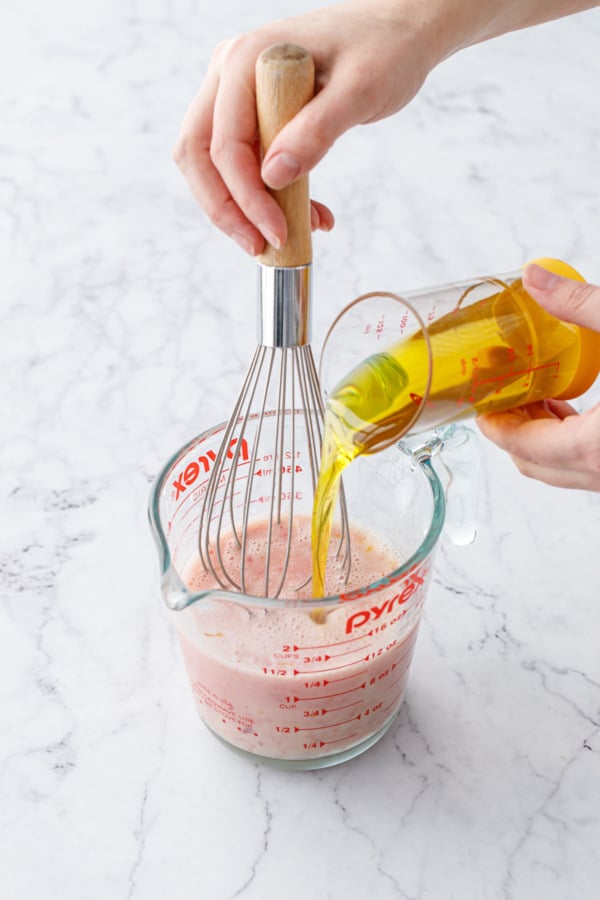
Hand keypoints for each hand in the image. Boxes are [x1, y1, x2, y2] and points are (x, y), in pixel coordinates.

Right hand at [173, 1, 442, 255]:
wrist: (398, 32)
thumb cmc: (384, 50)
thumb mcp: (361, 90)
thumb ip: (317, 131)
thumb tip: (273, 176)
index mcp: (246, 60)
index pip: (226, 144)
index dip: (247, 198)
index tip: (278, 233)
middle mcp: (229, 73)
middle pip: (199, 155)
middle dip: (226, 210)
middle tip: (260, 247)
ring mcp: (236, 91)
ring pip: (211, 163)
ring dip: (239, 207)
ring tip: (282, 236)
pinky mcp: (252, 111)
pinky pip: (241, 162)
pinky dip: (263, 196)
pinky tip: (304, 214)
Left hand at [477, 263, 599, 490]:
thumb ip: (580, 305)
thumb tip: (535, 277)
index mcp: (596, 447)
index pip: (522, 446)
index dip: (493, 423)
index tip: (477, 399)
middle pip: (533, 464)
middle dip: (509, 428)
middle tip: (499, 390)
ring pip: (559, 469)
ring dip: (538, 436)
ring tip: (531, 391)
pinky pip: (585, 466)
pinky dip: (567, 441)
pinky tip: (568, 406)